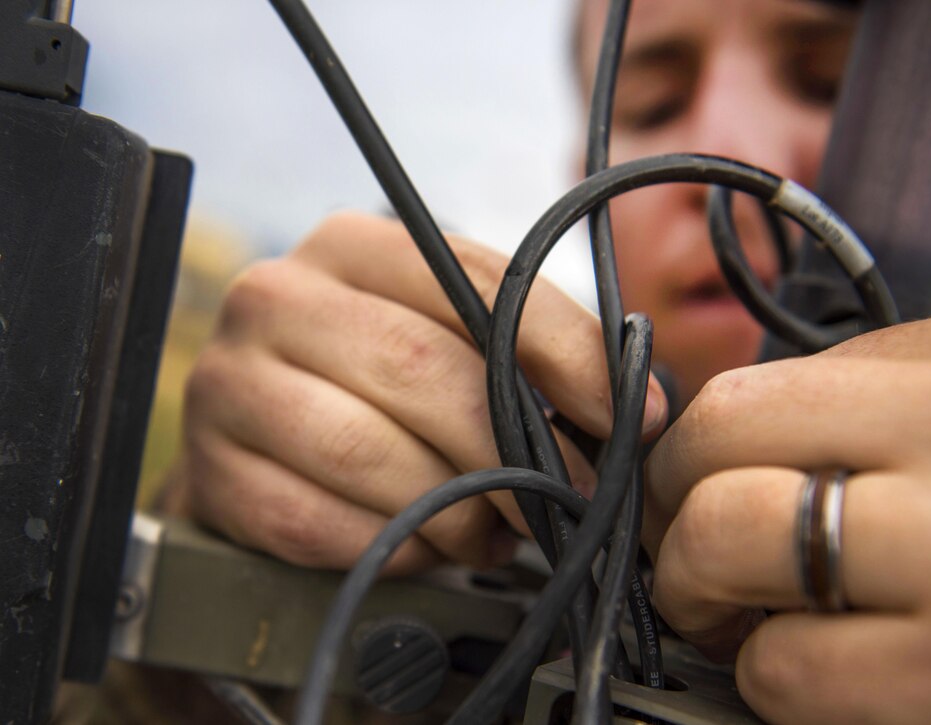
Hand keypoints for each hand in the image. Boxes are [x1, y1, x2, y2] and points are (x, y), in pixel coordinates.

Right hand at [165, 213, 667, 573]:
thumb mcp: (444, 337)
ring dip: (455, 508)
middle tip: (566, 498)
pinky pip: (321, 523)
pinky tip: (424, 546)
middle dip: (512, 448)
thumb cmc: (374, 384)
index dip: (566, 352)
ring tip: (494, 530)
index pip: (476, 281)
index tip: (625, 419)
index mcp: (348, 245)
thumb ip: (522, 350)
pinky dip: (393, 546)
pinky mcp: (212, 473)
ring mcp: (229, 385)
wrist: (256, 437)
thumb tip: (634, 409)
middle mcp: (276, 298)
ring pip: (369, 452)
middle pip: (420, 368)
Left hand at [644, 291, 930, 722]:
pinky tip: (823, 665)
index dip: (682, 447)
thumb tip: (748, 422)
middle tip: (687, 548)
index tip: (679, 477)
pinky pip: (796, 681)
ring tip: (748, 608)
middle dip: (671, 521)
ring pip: (739, 570)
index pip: (750, 393)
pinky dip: (776, 677)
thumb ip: (897, 376)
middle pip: (722, 473)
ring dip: (713, 602)